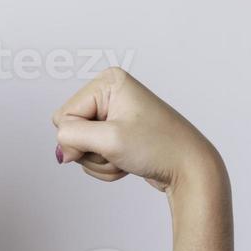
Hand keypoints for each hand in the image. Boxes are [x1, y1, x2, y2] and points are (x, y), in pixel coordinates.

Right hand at [52, 66, 221, 192]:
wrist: (190, 168)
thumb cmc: (160, 147)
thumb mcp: (109, 140)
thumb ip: (72, 138)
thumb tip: (60, 151)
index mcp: (108, 81)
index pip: (63, 116)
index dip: (78, 138)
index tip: (107, 143)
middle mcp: (110, 93)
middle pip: (71, 130)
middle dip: (90, 150)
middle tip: (118, 150)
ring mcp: (114, 114)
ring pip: (81, 147)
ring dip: (100, 161)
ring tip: (126, 156)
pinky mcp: (118, 133)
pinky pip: (94, 154)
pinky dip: (107, 165)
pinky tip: (127, 162)